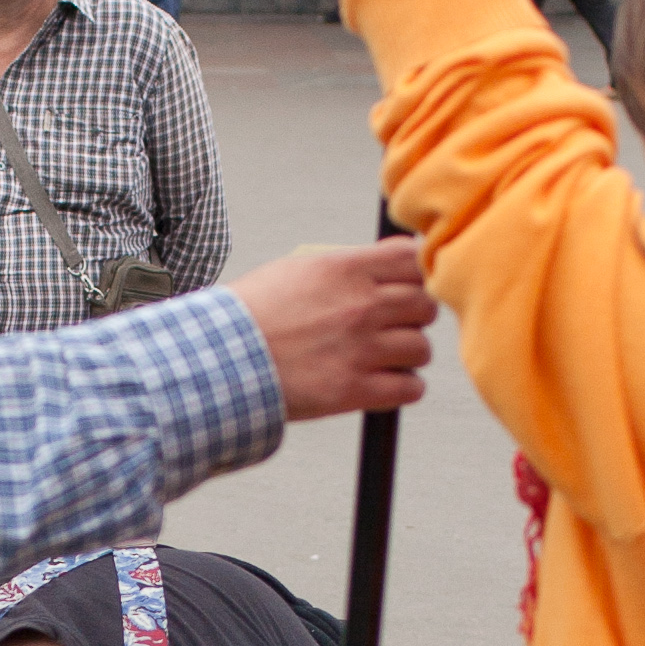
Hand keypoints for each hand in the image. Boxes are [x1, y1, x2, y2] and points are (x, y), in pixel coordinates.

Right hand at [233, 238, 437, 418]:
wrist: (220, 360)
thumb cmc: (253, 315)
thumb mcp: (299, 269)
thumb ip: (351, 263)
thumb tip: (392, 256)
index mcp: (346, 270)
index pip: (413, 260)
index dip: (416, 275)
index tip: (408, 287)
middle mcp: (360, 306)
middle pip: (424, 305)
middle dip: (413, 316)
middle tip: (392, 326)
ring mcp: (360, 349)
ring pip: (421, 348)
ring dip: (407, 355)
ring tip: (381, 358)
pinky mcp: (354, 390)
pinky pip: (410, 388)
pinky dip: (403, 388)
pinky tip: (382, 383)